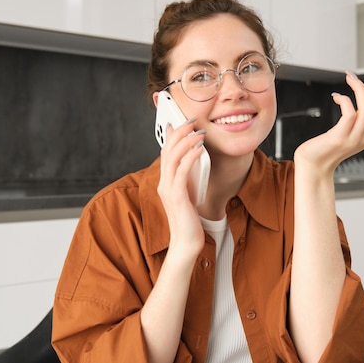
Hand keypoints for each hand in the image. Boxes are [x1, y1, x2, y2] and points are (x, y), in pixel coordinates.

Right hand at [157, 119, 206, 257]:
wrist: (186, 243)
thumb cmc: (189, 220)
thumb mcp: (188, 194)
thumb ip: (187, 178)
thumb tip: (193, 160)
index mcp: (165, 182)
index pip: (165, 153)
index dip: (172, 135)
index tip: (181, 123)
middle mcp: (163, 184)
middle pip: (167, 151)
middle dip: (179, 133)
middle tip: (191, 121)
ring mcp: (168, 190)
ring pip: (172, 157)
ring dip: (186, 141)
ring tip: (198, 132)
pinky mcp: (177, 196)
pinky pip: (182, 171)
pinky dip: (190, 157)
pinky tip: (200, 149)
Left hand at [293, 57, 363, 174]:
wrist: (313, 166)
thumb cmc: (326, 147)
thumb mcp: (348, 130)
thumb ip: (358, 116)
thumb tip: (362, 92)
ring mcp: (355, 138)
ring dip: (361, 87)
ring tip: (350, 76)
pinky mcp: (340, 138)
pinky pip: (350, 115)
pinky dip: (345, 101)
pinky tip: (337, 96)